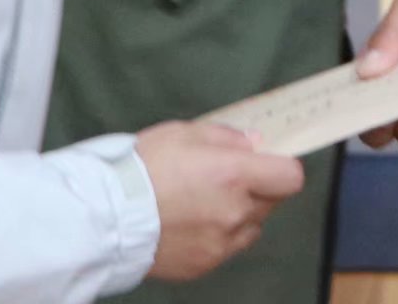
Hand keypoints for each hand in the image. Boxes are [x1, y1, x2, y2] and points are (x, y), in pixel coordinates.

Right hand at [134, 121, 305, 282]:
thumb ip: (227, 138)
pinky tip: (191, 226)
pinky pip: (226, 249)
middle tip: (227, 181)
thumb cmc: (144, 166)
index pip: (290, 177)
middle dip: (258, 189)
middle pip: (272, 202)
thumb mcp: (184, 133)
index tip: (266, 164)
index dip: (281, 168)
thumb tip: (255, 145)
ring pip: (251, 227)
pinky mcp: (205, 265)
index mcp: (235, 175)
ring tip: (206, 206)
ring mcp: (222, 243)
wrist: (107, 216)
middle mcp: (236, 212)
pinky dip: (218, 237)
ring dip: (240, 215)